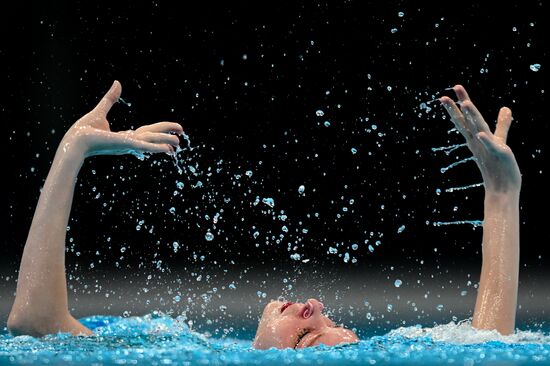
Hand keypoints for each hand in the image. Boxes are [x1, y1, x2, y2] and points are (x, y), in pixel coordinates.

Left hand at [62, 80, 182, 157]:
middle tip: (181, 136)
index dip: (160, 132)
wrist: (74, 141)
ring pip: (152, 142)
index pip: (147, 133)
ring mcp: (128, 144)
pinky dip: (157, 148)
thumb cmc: (83, 130)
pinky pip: (144, 146)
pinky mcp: (125, 144)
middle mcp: (129, 142)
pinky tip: (168, 149)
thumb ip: (110, 98)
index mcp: (125, 137)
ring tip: (179, 144)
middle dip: (167, 136)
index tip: (172, 133)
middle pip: (153, 137)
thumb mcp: (100, 111)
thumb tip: (117, 83)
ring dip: (166, 143)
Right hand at [440, 85, 520, 193]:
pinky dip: (485, 141)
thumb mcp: (500, 141)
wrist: (502, 190)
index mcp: (476, 138)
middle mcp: (478, 142)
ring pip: (477, 130)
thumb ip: (503, 124)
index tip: (454, 89)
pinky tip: (480, 134)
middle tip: (445, 96)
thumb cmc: (501, 167)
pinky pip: (490, 147)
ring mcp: (486, 148)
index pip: (465, 119)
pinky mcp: (498, 155)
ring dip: (471, 118)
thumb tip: (506, 108)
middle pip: (465, 122)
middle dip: (456, 108)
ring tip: (466, 104)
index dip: (460, 104)